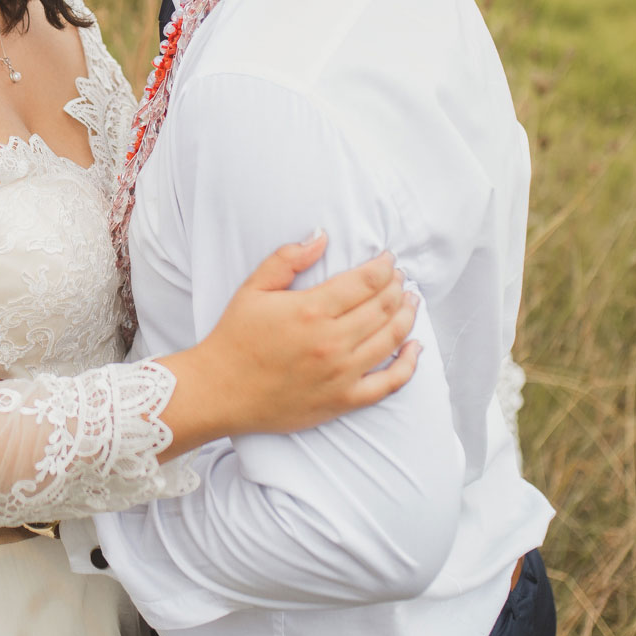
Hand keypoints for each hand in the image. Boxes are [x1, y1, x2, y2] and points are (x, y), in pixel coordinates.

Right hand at [158, 231, 421, 457]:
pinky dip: (409, 364)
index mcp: (311, 310)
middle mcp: (332, 342)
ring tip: (411, 301)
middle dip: (397, 287)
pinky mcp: (343, 400)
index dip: (383, 266)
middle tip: (399, 277)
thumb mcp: (253, 288)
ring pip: (392, 339)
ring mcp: (341, 373)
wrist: (220, 391)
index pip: (366, 282)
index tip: (388, 258)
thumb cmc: (234, 337)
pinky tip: (416, 348)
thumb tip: (321, 236)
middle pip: (383, 307)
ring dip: (407, 316)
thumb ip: (288, 258)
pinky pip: (389, 383)